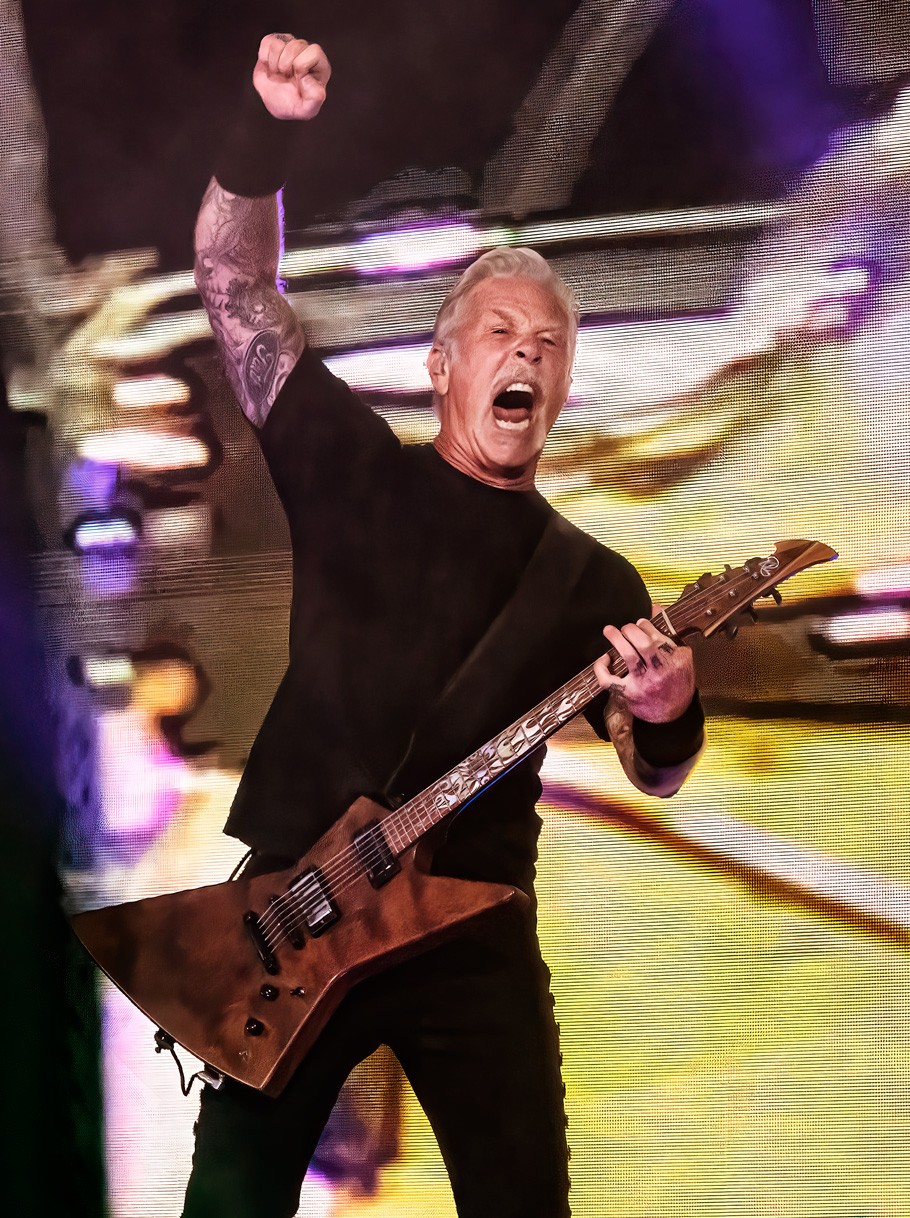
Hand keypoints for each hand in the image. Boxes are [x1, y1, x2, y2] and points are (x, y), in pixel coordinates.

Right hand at [253, 34, 330, 120]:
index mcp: (320, 64)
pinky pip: (267, 42)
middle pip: (295, 45)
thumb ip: (315, 100)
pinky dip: (265, 58)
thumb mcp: (306, 110)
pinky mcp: (275, 42)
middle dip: (286, 66)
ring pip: (278, 44)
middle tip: (286, 77)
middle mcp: (306, 51)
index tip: (298, 79)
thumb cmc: (293, 105)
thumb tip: (316, 85)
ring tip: (278, 73)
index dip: (301, 65)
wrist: (273, 103)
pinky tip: (270, 67)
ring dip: (274, 64)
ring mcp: (290, 44)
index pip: (314, 51)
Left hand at [594, 608, 694, 722]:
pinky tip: (604, 659)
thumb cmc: (676, 681)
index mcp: (676, 659)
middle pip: (643, 643)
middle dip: (631, 629)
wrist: (674, 715)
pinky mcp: (629, 694)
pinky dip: (601, 668)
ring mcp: (645, 683)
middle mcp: (661, 671)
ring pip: (628, 656)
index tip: (640, 623)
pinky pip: (609, 680)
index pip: (658, 635)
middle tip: (626, 628)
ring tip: (609, 630)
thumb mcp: (681, 656)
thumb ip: (669, 631)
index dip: (645, 624)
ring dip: (616, 638)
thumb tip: (655, 606)